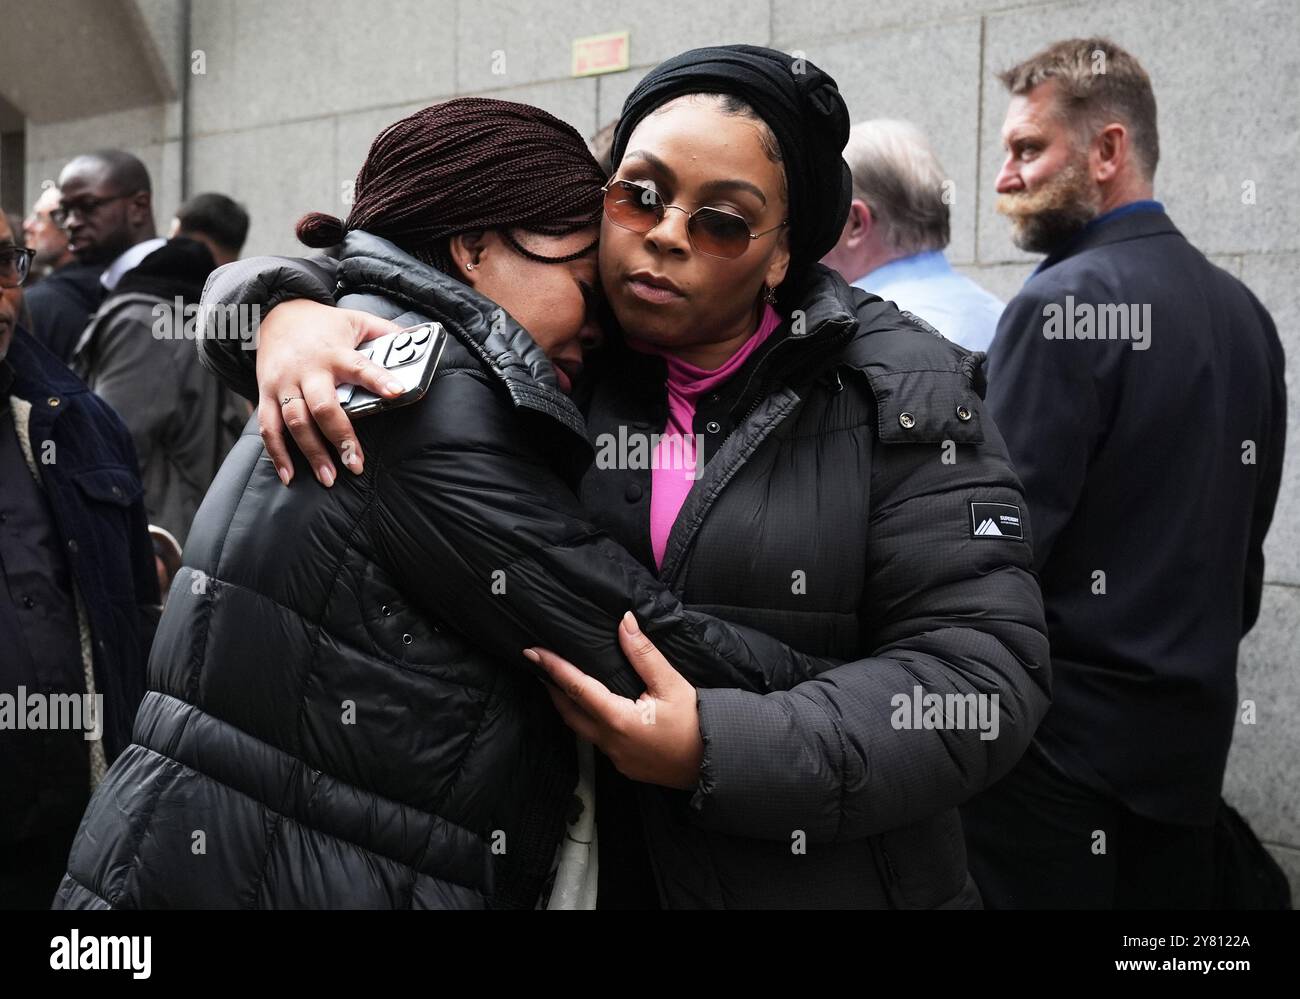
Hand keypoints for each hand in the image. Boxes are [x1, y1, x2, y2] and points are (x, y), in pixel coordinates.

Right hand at [255, 299, 403, 485]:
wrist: (274, 313)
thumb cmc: (323, 323)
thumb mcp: (356, 320)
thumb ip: (386, 333)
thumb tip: (418, 342)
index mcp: (334, 352)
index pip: (359, 366)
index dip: (378, 379)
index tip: (397, 392)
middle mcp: (308, 370)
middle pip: (323, 406)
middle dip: (340, 436)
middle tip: (356, 463)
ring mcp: (284, 384)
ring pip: (295, 422)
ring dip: (312, 452)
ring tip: (330, 478)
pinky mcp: (266, 394)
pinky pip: (269, 428)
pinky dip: (277, 454)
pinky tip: (290, 475)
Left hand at [525, 612, 704, 789]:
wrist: (715, 763)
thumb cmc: (697, 723)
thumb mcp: (672, 684)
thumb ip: (644, 654)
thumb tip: (624, 623)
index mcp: (618, 719)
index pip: (576, 687)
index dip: (553, 668)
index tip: (533, 652)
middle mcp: (610, 741)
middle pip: (569, 711)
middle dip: (552, 688)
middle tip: (540, 666)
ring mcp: (615, 757)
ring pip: (581, 728)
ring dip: (569, 705)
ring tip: (561, 683)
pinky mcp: (624, 765)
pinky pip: (597, 740)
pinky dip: (588, 720)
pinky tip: (594, 708)